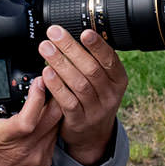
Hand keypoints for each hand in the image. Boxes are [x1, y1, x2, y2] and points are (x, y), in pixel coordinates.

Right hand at [0, 69, 63, 165]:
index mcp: (7, 137)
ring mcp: (38, 155)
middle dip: (54, 94)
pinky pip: (54, 137)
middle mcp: (27, 147)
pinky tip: (43, 118)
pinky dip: (52, 124)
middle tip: (49, 81)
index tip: (40, 80)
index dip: (38, 95)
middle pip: (54, 116)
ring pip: (57, 125)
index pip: (30, 115)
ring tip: (47, 96)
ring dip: (55, 109)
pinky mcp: (44, 161)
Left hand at [37, 25, 128, 165]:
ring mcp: (96, 109)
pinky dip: (56, 86)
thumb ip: (95, 61)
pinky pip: (67, 101)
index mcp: (119, 80)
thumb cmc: (95, 99)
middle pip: (91, 69)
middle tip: (54, 34)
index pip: (110, 60)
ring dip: (60, 63)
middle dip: (71, 48)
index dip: (98, 46)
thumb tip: (76, 33)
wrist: (93, 134)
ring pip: (79, 84)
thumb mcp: (104, 82)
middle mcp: (110, 95)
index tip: (84, 31)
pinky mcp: (80, 120)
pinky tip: (46, 73)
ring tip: (46, 48)